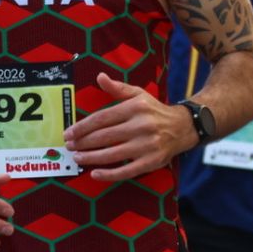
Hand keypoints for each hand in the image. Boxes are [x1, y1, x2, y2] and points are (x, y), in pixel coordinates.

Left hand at [67, 74, 197, 181]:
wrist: (183, 127)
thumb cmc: (155, 111)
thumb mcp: (139, 95)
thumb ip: (117, 88)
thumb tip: (99, 77)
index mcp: (135, 108)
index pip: (102, 118)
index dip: (82, 127)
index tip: (69, 133)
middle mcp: (141, 126)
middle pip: (104, 136)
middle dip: (83, 142)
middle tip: (69, 146)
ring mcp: (147, 145)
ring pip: (112, 154)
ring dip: (91, 157)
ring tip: (77, 158)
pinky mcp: (151, 161)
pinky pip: (126, 171)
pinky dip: (109, 174)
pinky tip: (95, 174)